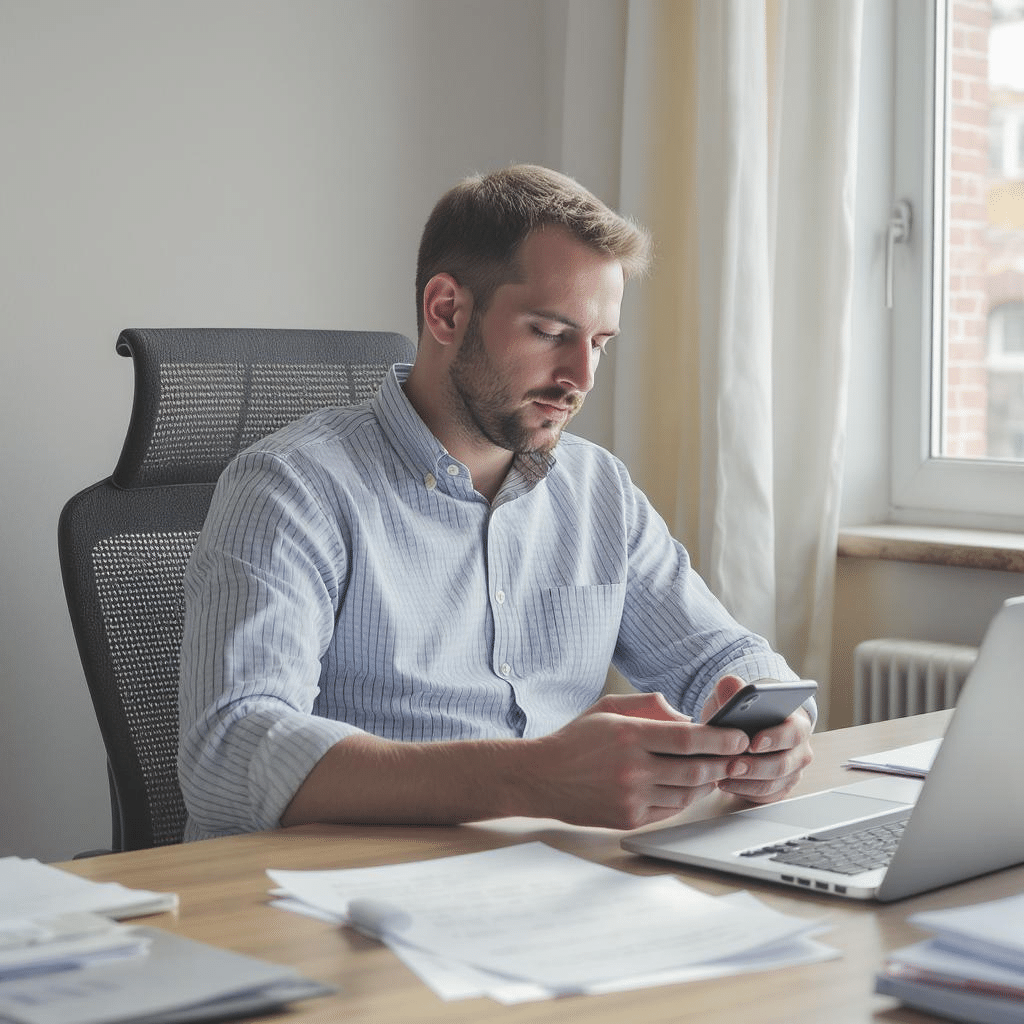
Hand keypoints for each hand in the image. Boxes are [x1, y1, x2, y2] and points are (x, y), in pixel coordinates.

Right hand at [525, 691, 749, 829]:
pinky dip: (687, 798)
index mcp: (629, 734)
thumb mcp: (609, 707)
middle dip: (723, 763)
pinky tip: (690, 787)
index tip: (739, 736)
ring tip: (716, 771)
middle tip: (739, 756)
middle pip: (695, 769)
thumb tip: (687, 718)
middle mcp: (632, 768)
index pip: (688, 738)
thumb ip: (650, 706)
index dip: (720, 738)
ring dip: (708, 782)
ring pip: (687, 793)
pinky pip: (671, 810)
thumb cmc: (577, 739)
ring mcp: (631, 797)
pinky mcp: (629, 819)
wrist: (542, 777)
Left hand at [701, 675, 813, 803]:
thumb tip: (731, 684)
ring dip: (747, 782)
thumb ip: (732, 688)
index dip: (775, 738)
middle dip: (756, 766)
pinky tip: (724, 783)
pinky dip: (743, 791)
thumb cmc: (743, 712)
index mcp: (796, 724)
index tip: (753, 742)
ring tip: (723, 775)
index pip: (793, 733)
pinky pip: (763, 796)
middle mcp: (798, 751)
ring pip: (773, 784)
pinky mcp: (777, 789)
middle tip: (733, 765)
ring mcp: (790, 773)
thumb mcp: (734, 696)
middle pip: (783, 764)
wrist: (741, 729)